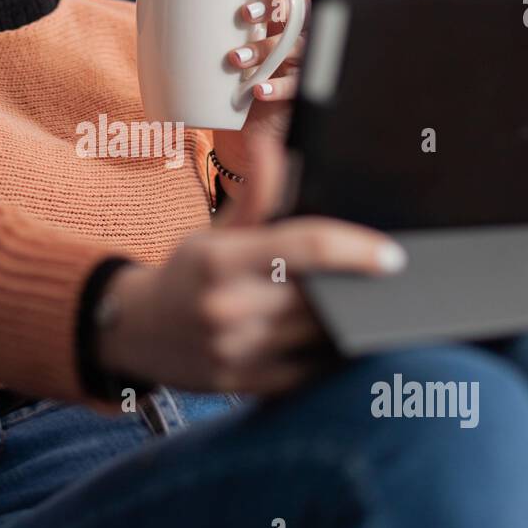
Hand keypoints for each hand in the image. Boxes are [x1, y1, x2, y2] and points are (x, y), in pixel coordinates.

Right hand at [98, 136, 407, 396]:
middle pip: (318, 296)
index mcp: (220, 259)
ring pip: (318, 338)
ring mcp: (233, 351)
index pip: (305, 248)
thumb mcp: (215, 230)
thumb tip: (272, 144)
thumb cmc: (187, 273)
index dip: (357, 250)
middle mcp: (226, 306)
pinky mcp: (240, 384)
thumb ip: (255, 193)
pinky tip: (346, 343)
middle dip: (357, 290)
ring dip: (351, 324)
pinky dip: (331, 358)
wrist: (134, 331)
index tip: (393, 257)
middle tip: (391, 285)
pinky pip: (305, 374)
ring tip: (373, 311)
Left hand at [211, 0, 310, 182]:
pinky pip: (296, 86)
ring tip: (235, 59)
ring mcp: (298, 63)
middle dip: (270, 4)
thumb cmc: (220, 83)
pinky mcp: (298, 93)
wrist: (238, 131)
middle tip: (243, 14)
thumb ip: (193, 30)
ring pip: (295, 45)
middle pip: (295, 6)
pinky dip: (277, 86)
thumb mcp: (209, 52)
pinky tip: (258, 89)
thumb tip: (147, 10)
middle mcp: (290, 34)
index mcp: (271, 16)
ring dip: (264, 47)